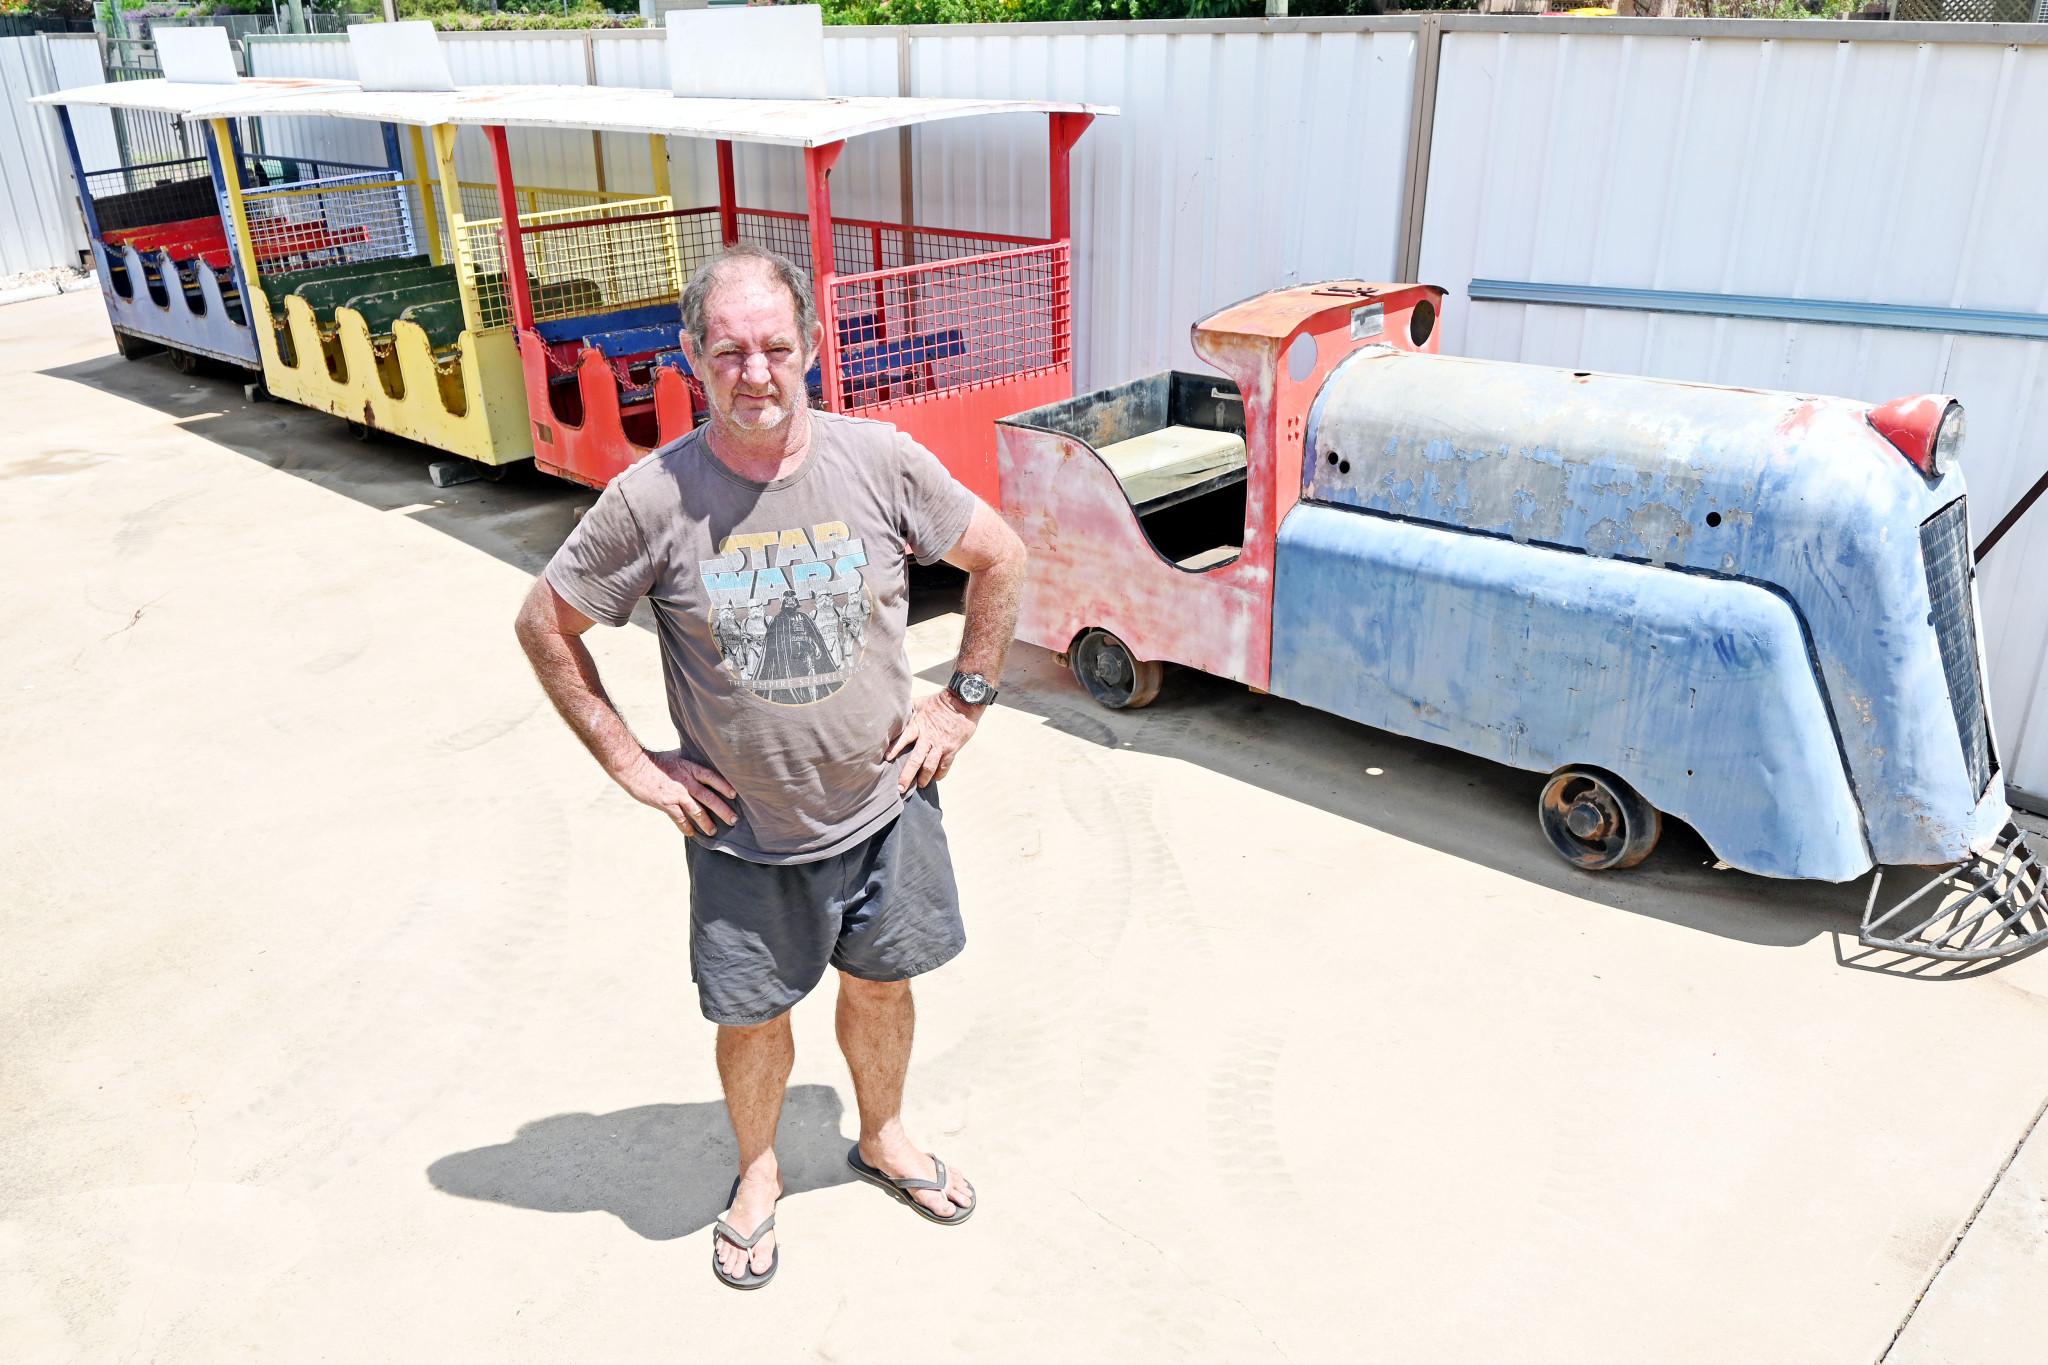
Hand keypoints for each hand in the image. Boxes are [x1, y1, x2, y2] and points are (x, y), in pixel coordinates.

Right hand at [623, 749, 738, 835]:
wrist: (633, 766)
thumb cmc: (652, 761)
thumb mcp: (674, 759)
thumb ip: (686, 768)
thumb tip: (695, 772)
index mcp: (689, 768)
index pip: (712, 777)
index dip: (724, 786)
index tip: (735, 795)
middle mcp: (686, 782)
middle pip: (709, 797)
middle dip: (723, 810)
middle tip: (733, 820)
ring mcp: (676, 794)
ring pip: (697, 811)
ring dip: (707, 822)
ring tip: (714, 831)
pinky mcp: (666, 804)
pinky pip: (679, 818)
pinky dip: (686, 827)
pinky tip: (691, 833)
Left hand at [885, 690, 981, 793]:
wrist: (963, 702)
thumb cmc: (940, 701)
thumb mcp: (921, 702)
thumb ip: (908, 708)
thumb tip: (895, 708)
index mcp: (919, 725)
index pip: (904, 738)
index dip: (895, 748)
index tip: (886, 759)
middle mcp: (928, 738)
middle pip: (915, 760)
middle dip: (906, 776)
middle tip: (900, 788)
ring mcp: (941, 745)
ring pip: (930, 766)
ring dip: (923, 778)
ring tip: (919, 785)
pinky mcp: (952, 749)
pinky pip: (945, 765)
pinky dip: (940, 773)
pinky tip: (936, 779)